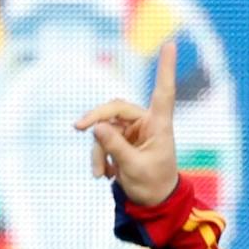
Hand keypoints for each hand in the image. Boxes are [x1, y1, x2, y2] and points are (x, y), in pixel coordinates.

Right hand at [74, 40, 178, 205]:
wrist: (153, 204)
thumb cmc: (153, 186)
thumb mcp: (134, 169)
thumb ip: (116, 147)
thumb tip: (96, 127)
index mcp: (159, 125)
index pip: (163, 92)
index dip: (166, 68)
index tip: (171, 43)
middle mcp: (146, 122)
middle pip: (115, 108)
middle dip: (96, 120)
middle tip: (78, 127)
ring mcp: (132, 130)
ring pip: (104, 128)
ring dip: (98, 151)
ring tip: (100, 176)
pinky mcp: (121, 139)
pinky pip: (102, 140)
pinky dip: (100, 157)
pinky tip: (105, 174)